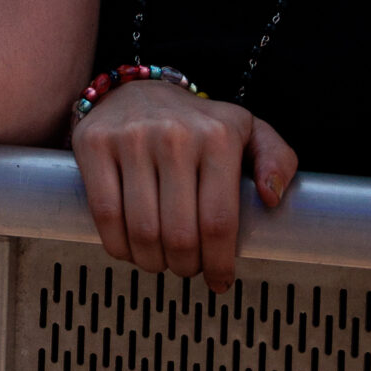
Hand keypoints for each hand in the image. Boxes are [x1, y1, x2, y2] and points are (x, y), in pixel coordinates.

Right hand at [72, 83, 295, 291]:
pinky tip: (130, 248)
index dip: (218, 264)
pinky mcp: (94, 144)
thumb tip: (272, 197)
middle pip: (180, 235)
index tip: (219, 282)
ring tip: (161, 260)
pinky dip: (119, 246)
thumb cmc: (196, 124)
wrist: (137, 89)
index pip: (219, 221)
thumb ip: (276, 158)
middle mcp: (174, 134)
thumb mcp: (246, 130)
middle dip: (185, 266)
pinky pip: (106, 215)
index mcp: (217, 135)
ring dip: (153, 262)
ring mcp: (131, 138)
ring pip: (142, 231)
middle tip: (187, 268)